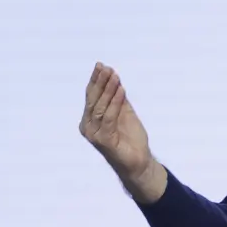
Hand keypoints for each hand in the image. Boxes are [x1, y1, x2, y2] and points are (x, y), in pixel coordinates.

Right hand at [79, 62, 165, 202]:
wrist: (139, 160)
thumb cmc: (130, 137)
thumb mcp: (124, 111)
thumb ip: (118, 97)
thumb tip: (113, 76)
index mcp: (90, 119)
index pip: (91, 96)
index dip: (96, 81)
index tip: (101, 65)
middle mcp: (88, 127)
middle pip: (93, 100)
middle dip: (100, 82)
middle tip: (106, 68)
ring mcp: (94, 135)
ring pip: (100, 108)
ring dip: (108, 90)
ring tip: (115, 76)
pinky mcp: (104, 141)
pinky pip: (109, 118)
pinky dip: (115, 102)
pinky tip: (120, 91)